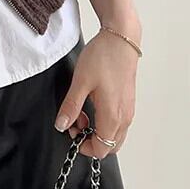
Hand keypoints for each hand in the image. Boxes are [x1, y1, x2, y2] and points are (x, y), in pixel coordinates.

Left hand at [54, 26, 139, 157]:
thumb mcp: (80, 82)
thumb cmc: (103, 57)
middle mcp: (125, 116)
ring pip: (114, 135)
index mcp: (113, 115)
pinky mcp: (127, 101)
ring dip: (97, 130)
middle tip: (75, 120)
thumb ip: (71, 107)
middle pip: (110, 146)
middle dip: (90, 140)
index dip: (84, 146)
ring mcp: (128, 109)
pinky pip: (117, 123)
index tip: (72, 130)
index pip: (101, 150)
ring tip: (82, 109)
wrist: (122, 38)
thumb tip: (62, 125)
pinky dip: (103, 121)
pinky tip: (92, 103)